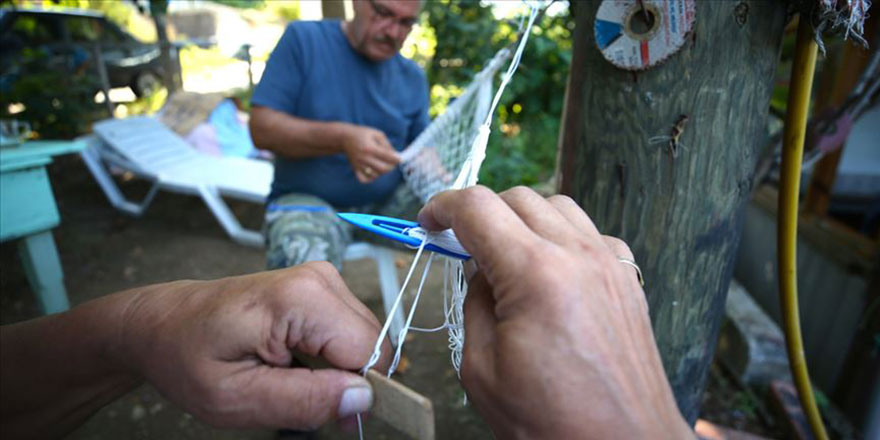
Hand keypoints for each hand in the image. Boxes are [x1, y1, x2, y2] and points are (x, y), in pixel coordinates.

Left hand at [115, 262, 390, 429]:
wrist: (162, 322)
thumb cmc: (187, 356)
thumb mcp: (236, 397)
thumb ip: (303, 400)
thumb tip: (363, 399)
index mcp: (301, 299)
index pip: (370, 352)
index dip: (359, 393)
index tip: (329, 418)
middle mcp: (320, 279)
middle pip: (373, 345)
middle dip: (348, 383)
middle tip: (300, 403)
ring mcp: (322, 279)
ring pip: (365, 341)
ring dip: (339, 372)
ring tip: (291, 381)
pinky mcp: (320, 288)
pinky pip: (348, 333)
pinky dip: (331, 358)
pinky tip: (295, 365)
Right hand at [340, 124, 400, 182]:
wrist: (345, 138)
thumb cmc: (362, 134)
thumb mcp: (376, 134)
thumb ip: (386, 144)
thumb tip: (395, 155)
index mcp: (370, 147)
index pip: (387, 157)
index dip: (396, 159)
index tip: (400, 159)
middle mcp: (364, 157)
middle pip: (383, 169)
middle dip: (391, 167)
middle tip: (392, 163)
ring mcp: (359, 165)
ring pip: (375, 175)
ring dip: (382, 172)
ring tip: (382, 164)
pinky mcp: (355, 169)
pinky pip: (364, 179)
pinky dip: (371, 178)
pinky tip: (373, 171)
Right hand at [418, 186, 692, 438]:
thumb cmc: (551, 422)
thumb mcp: (481, 369)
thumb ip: (474, 304)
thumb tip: (478, 269)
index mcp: (535, 275)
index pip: (478, 208)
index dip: (443, 207)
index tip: (428, 222)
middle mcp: (578, 256)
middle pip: (518, 197)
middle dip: (481, 213)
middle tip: (461, 245)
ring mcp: (610, 264)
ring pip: (557, 205)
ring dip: (522, 218)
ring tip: (505, 256)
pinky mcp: (628, 279)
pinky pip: (589, 233)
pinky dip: (560, 237)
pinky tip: (549, 271)